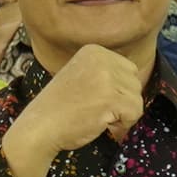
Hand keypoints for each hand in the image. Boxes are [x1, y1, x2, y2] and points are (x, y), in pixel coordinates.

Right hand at [3, 43, 145, 176]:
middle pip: (135, 83)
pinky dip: (123, 124)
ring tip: (97, 116)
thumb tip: (134, 80)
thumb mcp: (82, 75)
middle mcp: (102, 59)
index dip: (117, 90)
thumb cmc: (59, 107)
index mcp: (94, 51)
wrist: (40, 126)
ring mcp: (107, 78)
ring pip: (136, 99)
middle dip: (121, 101)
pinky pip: (135, 113)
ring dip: (122, 114)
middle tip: (96, 109)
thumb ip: (105, 72)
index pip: (128, 69)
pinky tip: (102, 123)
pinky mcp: (111, 98)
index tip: (95, 98)